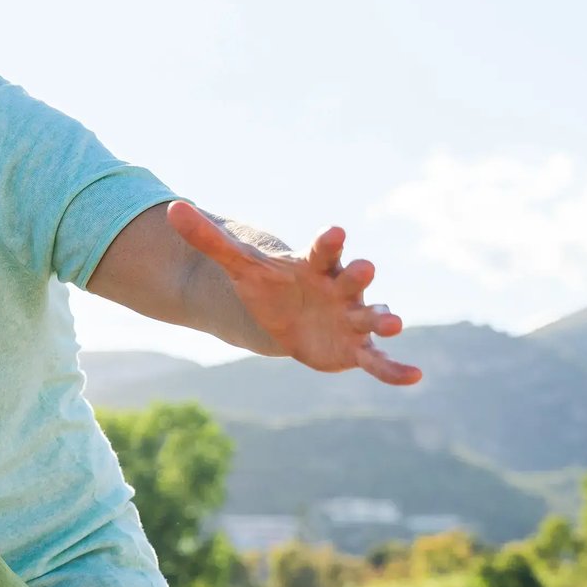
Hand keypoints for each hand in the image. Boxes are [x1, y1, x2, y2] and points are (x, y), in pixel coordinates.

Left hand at [167, 201, 421, 386]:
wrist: (284, 315)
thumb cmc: (268, 286)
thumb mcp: (237, 265)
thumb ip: (209, 240)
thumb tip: (171, 209)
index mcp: (316, 265)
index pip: (323, 248)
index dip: (328, 241)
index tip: (333, 230)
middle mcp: (341, 288)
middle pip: (354, 278)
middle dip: (360, 275)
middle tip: (367, 269)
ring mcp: (352, 318)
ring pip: (371, 317)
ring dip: (383, 319)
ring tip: (393, 323)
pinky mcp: (355, 348)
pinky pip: (378, 360)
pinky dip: (395, 369)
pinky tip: (415, 376)